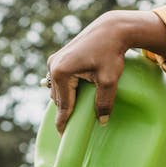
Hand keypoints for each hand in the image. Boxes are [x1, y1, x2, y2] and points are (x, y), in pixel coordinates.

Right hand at [47, 9, 165, 133]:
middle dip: (65, 113)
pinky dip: (66, 90)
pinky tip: (76, 96)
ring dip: (66, 101)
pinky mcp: (58, 58)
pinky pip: (60, 81)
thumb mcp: (109, 80)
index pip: (63, 106)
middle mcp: (53, 66)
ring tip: (75, 113)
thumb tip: (101, 122)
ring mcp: (54, 61)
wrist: (111, 28)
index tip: (64, 138)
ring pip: (58, 91)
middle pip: (58, 99)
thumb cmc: (111, 52)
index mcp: (62, 73)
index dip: (64, 123)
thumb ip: (104, 103)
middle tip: (72, 129)